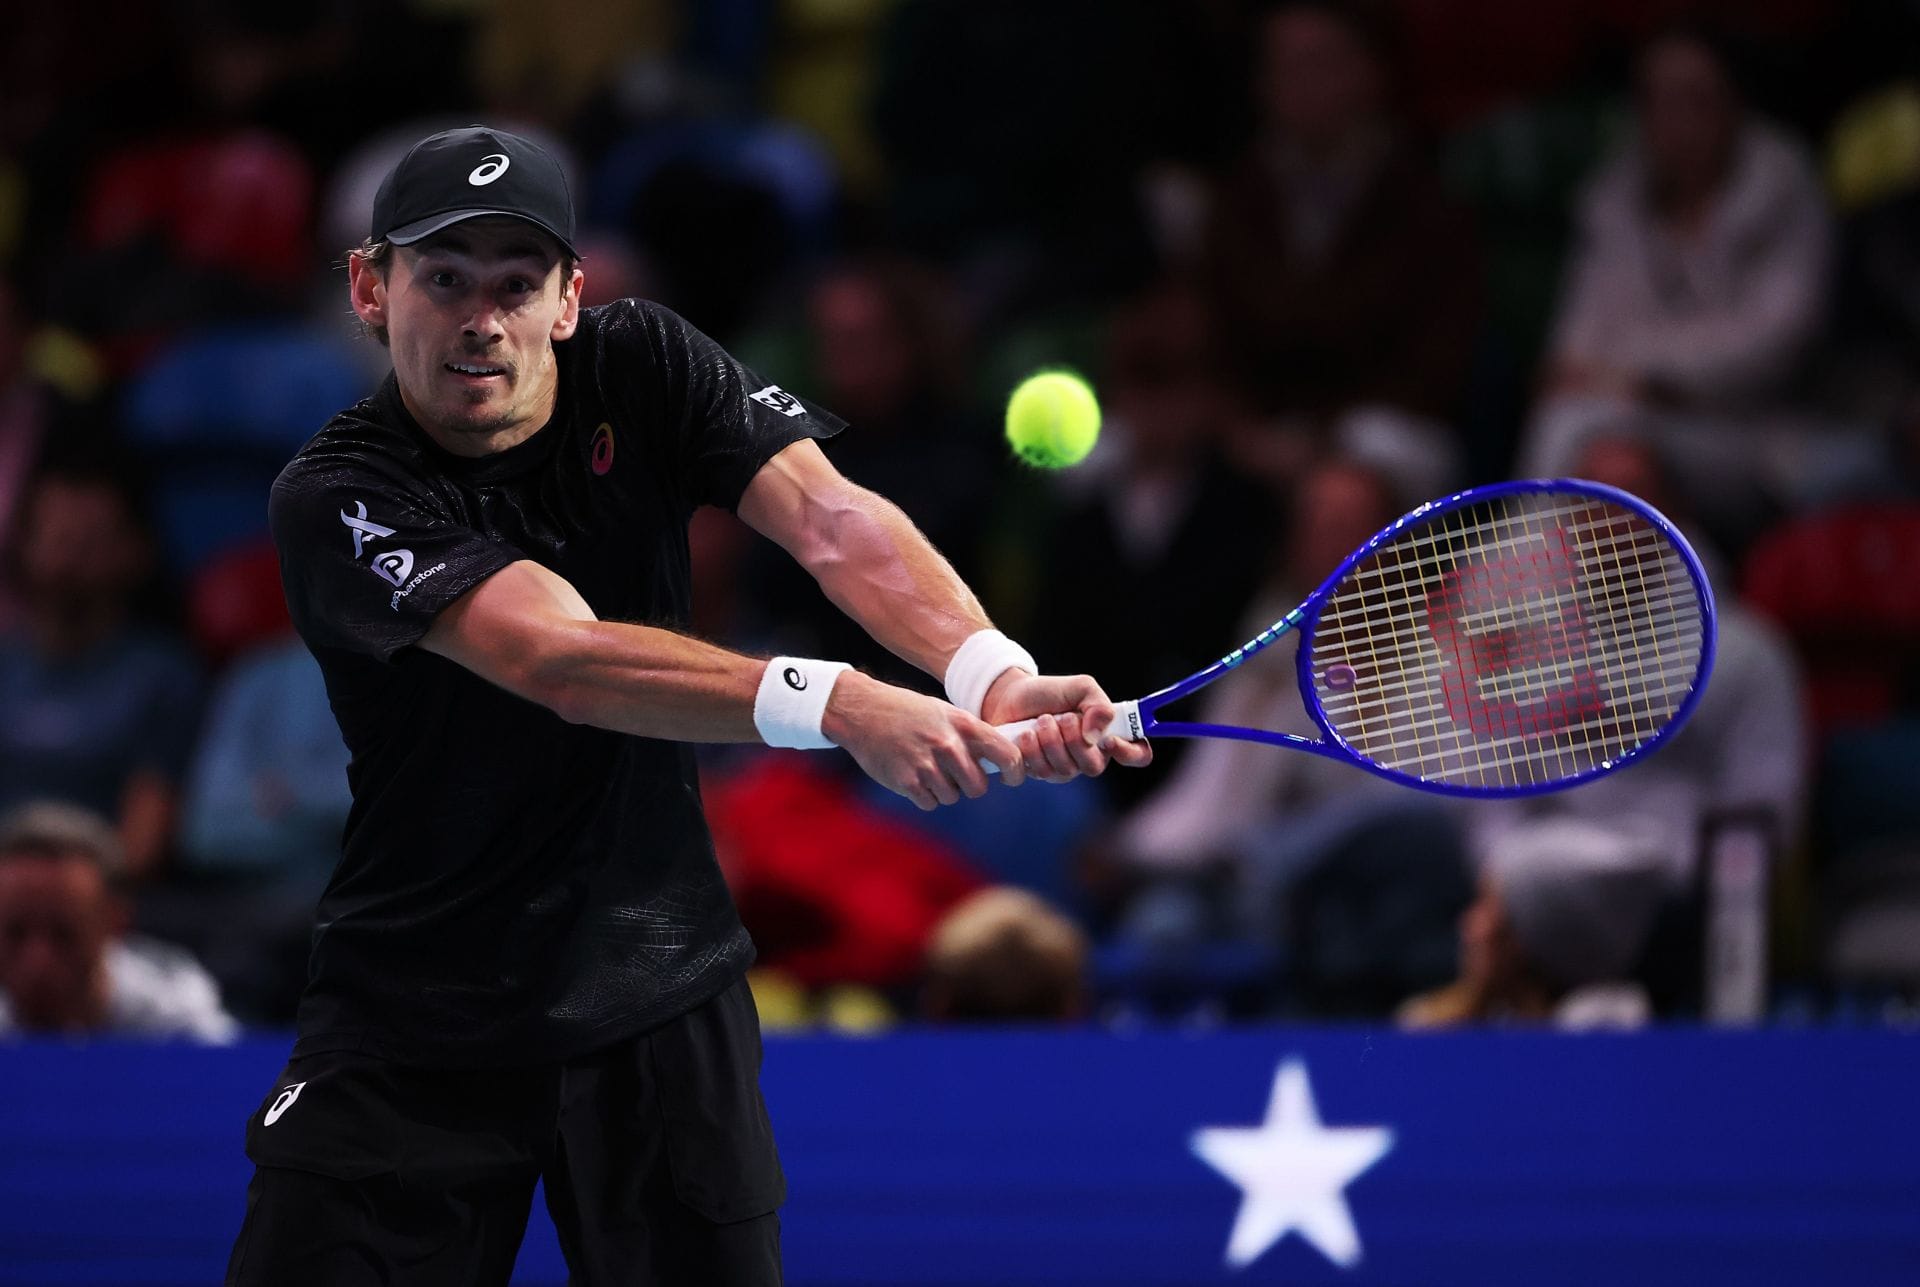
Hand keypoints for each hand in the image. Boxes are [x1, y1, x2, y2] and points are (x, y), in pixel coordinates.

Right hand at [822, 670, 1024, 809]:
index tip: (1011, 778)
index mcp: (963, 724)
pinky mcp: (907, 782)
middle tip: (954, 774)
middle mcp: (948, 745)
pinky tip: (912, 775)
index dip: (1015, 771)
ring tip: (925, 768)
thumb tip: (1001, 761)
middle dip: (969, 785)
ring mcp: (927, 765)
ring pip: (952, 797)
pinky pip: (930, 802)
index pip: (1007, 755)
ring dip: (943, 789)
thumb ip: (972, 735)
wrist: (863, 711)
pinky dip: (924, 795)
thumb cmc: (909, 712)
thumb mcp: (945, 713)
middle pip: (978, 787)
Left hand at [980, 670, 1153, 781]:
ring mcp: (1063, 768)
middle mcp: (1088, 756)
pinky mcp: (1037, 773)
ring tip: (1040, 720)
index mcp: (1107, 736)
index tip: (1110, 740)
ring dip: (1051, 741)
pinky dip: (1031, 750)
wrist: (1009, 695)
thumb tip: (1096, 737)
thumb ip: (1099, 706)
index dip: (1131, 753)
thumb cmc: (1050, 693)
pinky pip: (1040, 773)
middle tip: (1062, 717)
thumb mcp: (1081, 687)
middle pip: (1095, 767)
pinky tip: (1025, 734)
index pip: (1137, 754)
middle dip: (1075, 741)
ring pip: (1066, 771)